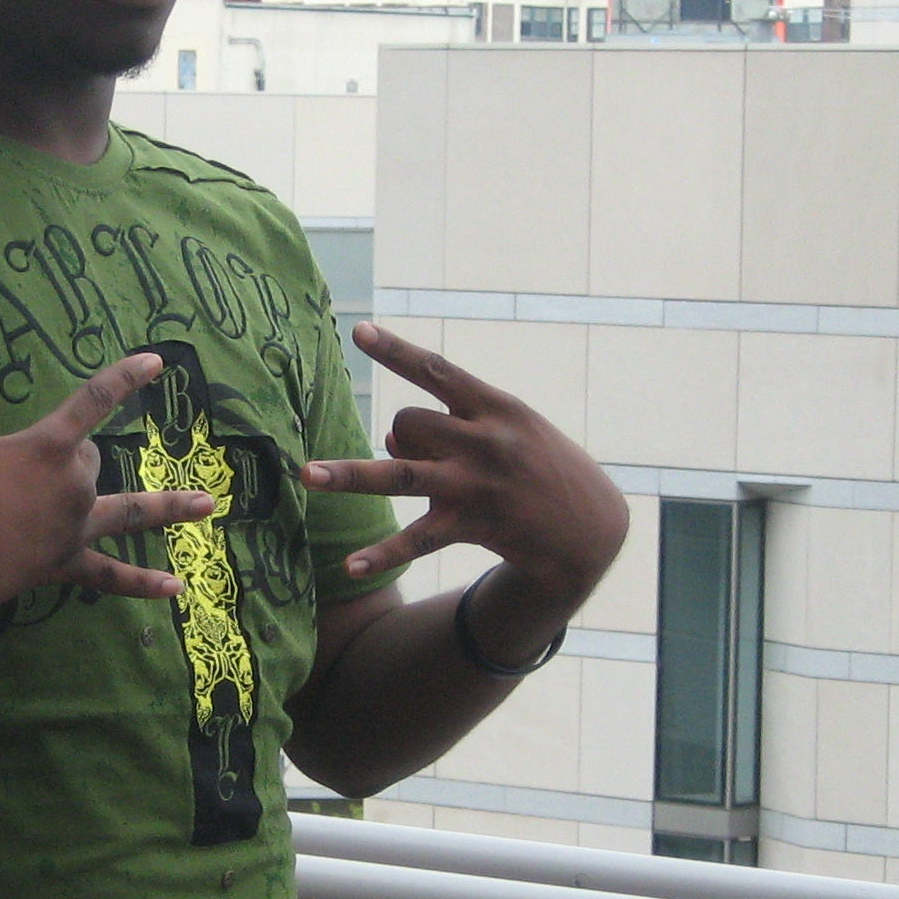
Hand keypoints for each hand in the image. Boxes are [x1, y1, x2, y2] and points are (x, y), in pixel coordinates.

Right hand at [0, 352, 214, 635]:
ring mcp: (74, 527)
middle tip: (20, 480)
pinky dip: (143, 583)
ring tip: (206, 505)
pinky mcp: (64, 565)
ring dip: (170, 506)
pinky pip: (111, 575)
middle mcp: (73, 483)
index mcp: (47, 445)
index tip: (157, 361)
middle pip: (88, 461)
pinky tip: (176, 588)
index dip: (126, 378)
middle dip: (65, 463)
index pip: (94, 401)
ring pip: (124, 510)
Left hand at [300, 322, 627, 614]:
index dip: (397, 351)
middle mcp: (485, 441)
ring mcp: (476, 485)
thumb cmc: (541, 467)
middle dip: (400, 436)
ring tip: (308, 475)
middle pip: (408, 423)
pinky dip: (383, 554)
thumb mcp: (509, 431)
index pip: (438, 370)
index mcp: (497, 407)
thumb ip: (449, 427)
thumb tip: (389, 438)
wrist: (591, 527)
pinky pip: (417, 540)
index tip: (359, 332)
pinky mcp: (472, 525)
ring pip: (400, 474)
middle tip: (432, 456)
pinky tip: (350, 565)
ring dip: (350, 474)